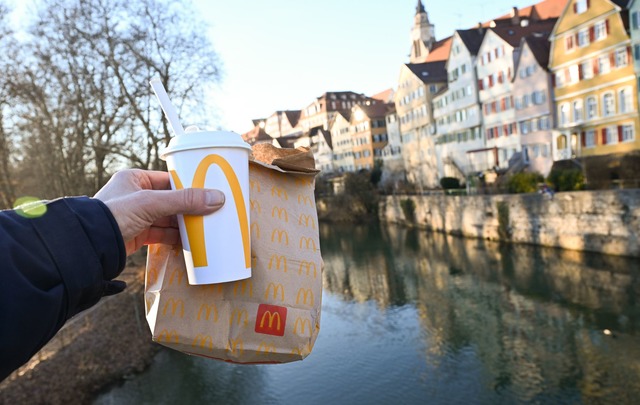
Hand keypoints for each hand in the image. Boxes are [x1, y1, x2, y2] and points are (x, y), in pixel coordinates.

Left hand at [94, 169, 224, 254]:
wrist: (89, 246)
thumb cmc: (113, 215)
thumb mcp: (150, 203)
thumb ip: (184, 200)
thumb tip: (217, 197)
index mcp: (134, 179)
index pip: (169, 180)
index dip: (189, 186)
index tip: (209, 192)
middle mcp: (135, 196)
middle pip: (171, 200)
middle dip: (189, 208)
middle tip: (212, 211)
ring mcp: (136, 216)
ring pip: (168, 218)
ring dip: (184, 224)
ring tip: (205, 227)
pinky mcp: (137, 235)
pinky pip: (162, 234)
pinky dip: (176, 237)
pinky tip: (190, 241)